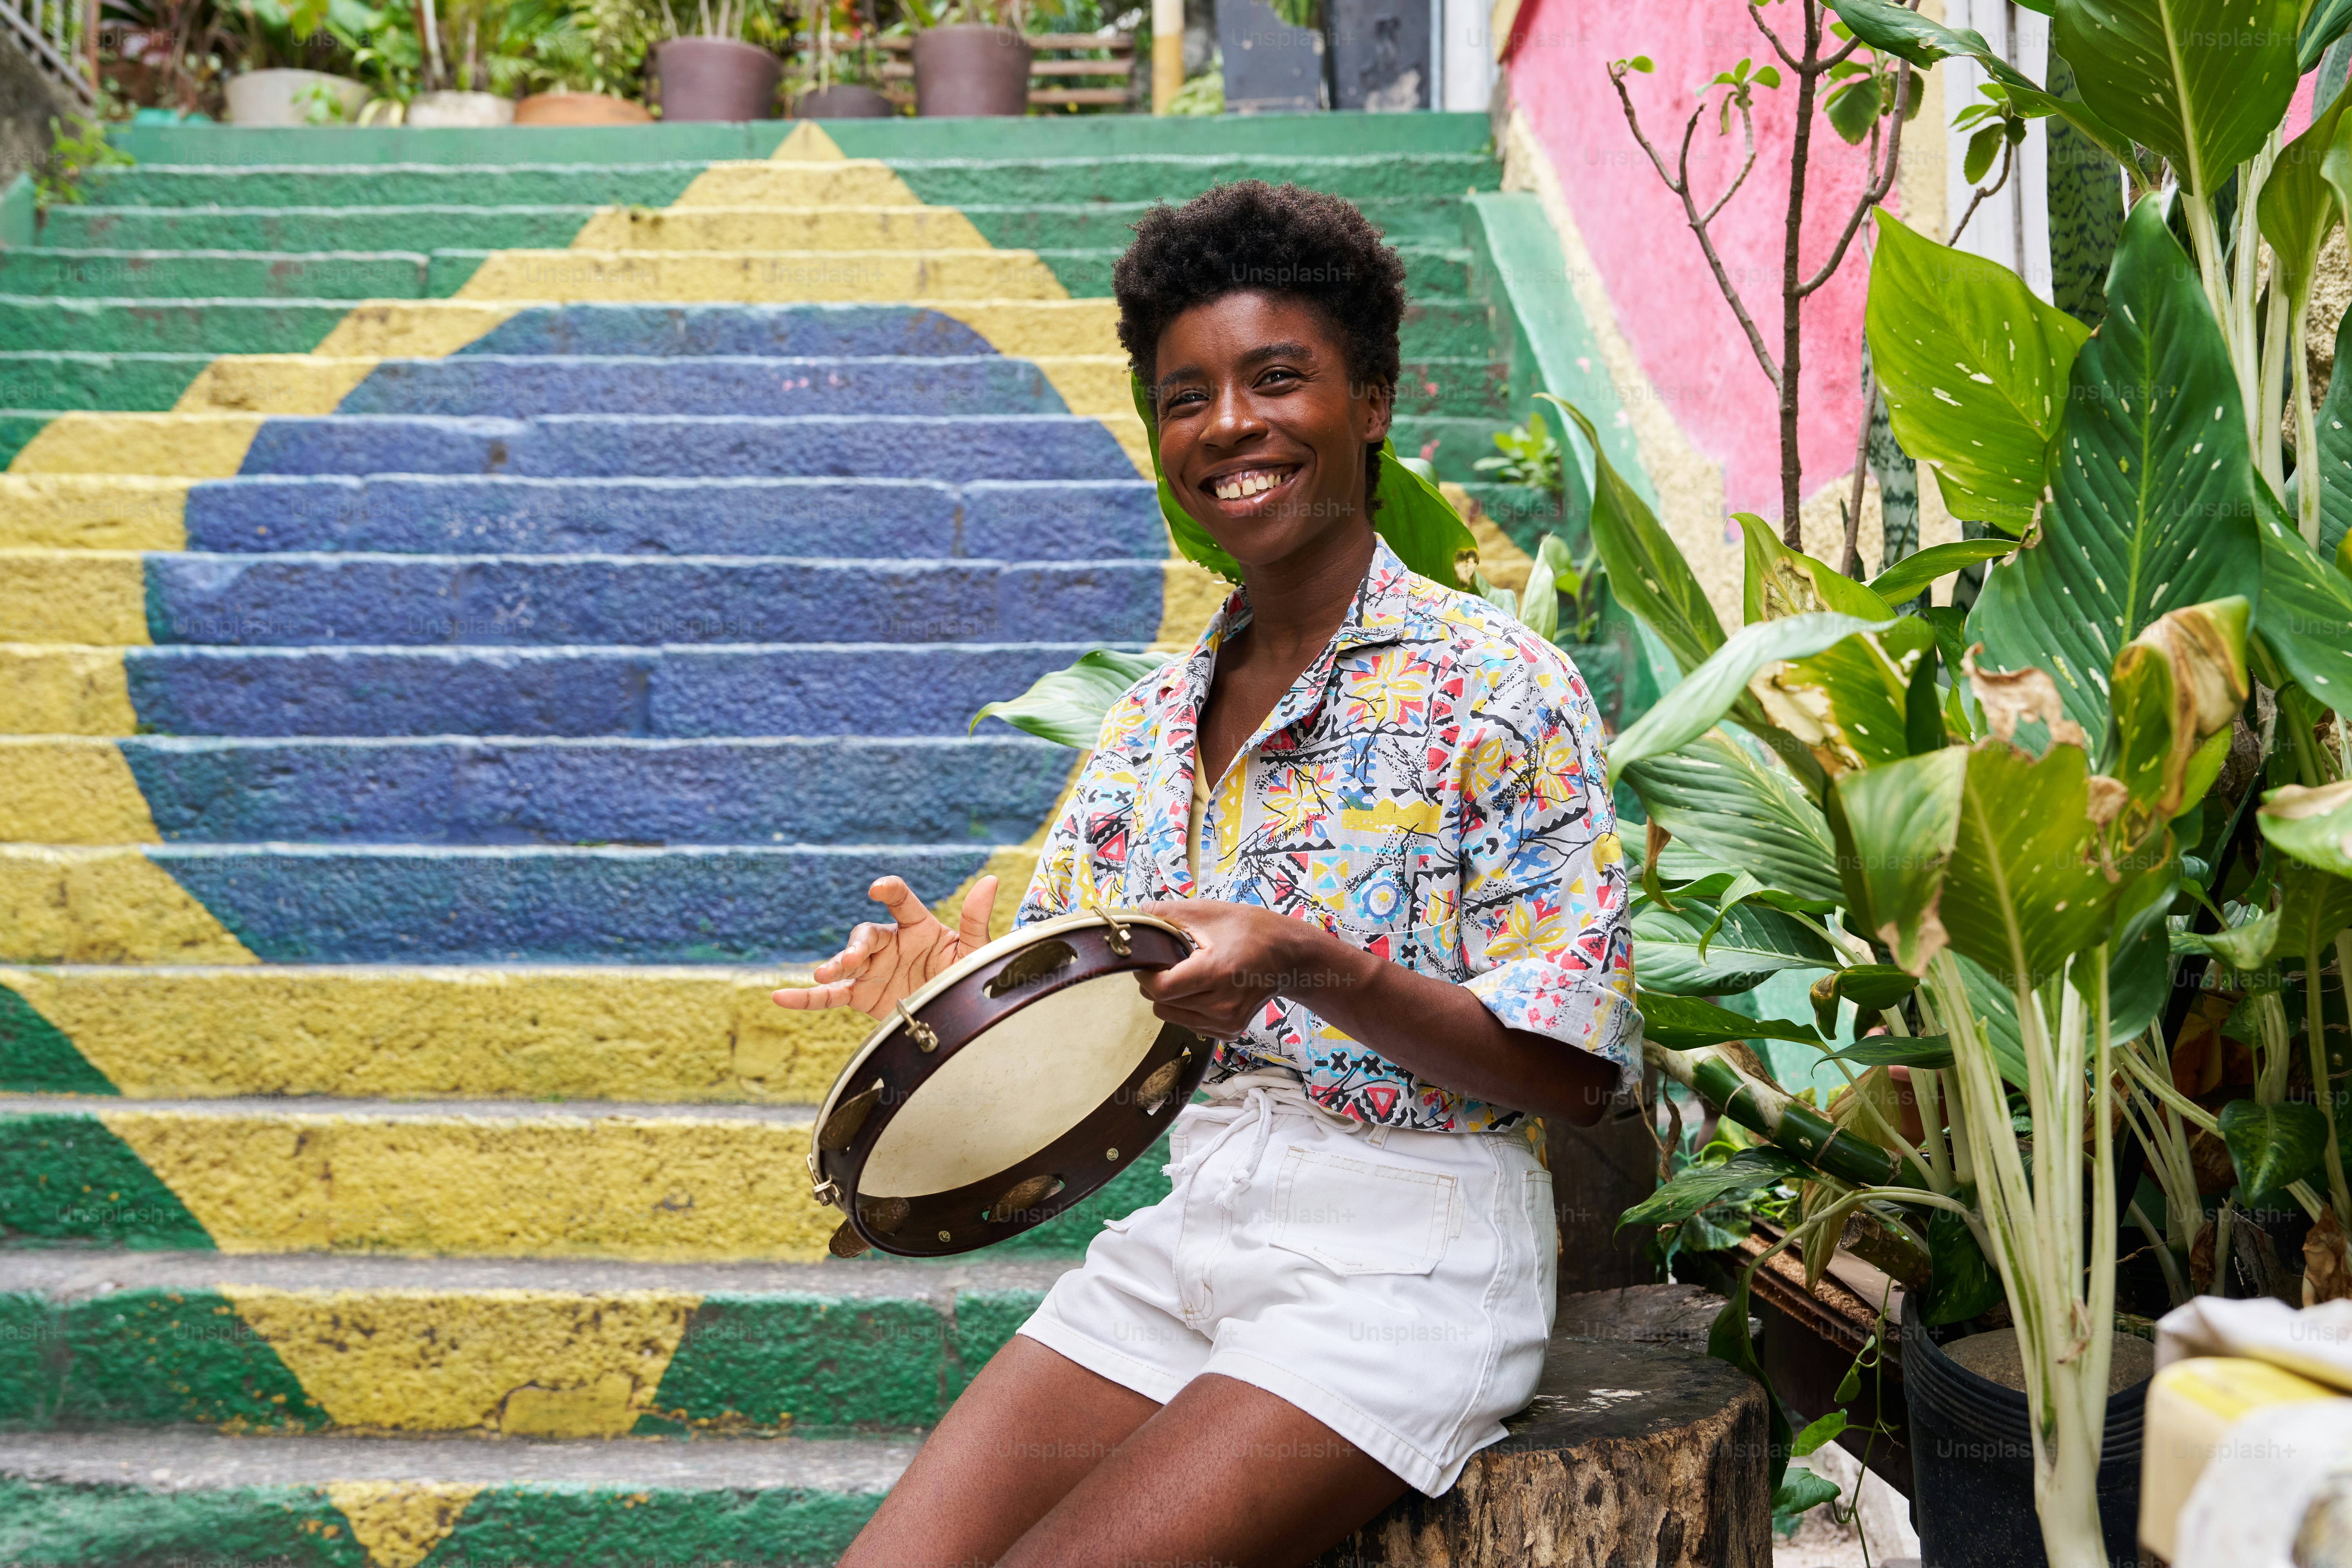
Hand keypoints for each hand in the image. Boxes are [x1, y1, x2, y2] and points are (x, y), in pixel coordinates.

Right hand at [774, 875, 997, 1021]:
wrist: (956, 1012)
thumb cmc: (964, 974)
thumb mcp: (975, 950)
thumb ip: (976, 918)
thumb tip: (990, 881)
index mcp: (918, 926)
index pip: (902, 902)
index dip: (891, 892)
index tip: (880, 888)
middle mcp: (891, 944)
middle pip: (867, 935)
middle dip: (858, 944)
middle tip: (854, 957)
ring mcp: (872, 969)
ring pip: (845, 962)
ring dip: (833, 966)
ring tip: (822, 975)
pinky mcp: (860, 994)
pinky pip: (829, 995)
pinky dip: (805, 997)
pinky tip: (780, 997)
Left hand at [1133, 899, 1329, 1038]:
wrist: (1290, 958)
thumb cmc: (1253, 931)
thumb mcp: (1211, 912)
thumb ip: (1168, 913)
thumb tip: (1138, 913)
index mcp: (1216, 972)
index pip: (1160, 988)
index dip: (1145, 974)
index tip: (1147, 960)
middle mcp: (1222, 1005)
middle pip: (1162, 1003)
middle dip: (1156, 982)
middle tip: (1168, 962)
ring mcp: (1227, 1022)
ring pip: (1171, 1016)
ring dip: (1171, 996)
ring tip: (1189, 974)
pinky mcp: (1230, 1031)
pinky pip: (1189, 1023)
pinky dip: (1187, 1007)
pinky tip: (1204, 989)